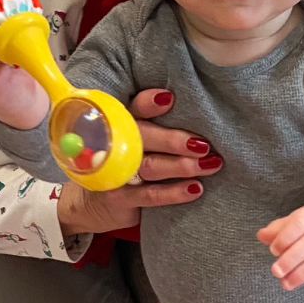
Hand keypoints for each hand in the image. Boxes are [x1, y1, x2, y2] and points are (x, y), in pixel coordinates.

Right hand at [57, 88, 222, 234]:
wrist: (93, 203)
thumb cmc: (126, 163)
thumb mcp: (135, 140)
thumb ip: (157, 127)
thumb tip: (202, 117)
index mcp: (119, 124)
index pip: (132, 109)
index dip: (147, 103)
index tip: (169, 98)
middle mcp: (114, 145)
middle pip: (144, 137)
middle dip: (174, 140)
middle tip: (204, 144)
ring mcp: (114, 172)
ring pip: (150, 165)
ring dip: (182, 165)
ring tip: (210, 164)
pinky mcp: (119, 198)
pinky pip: (149, 195)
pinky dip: (174, 193)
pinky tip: (196, 189)